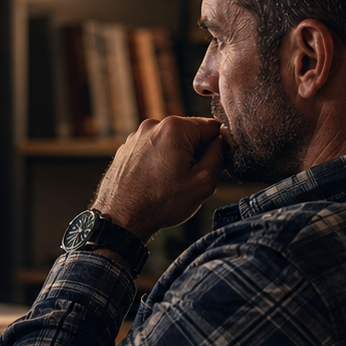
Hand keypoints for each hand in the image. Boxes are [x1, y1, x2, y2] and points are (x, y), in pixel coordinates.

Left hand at [91, 117, 226, 240]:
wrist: (121, 219)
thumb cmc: (160, 203)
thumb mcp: (204, 181)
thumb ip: (220, 154)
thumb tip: (224, 140)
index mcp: (174, 128)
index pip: (212, 127)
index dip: (221, 145)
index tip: (220, 163)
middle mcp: (152, 126)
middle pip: (190, 133)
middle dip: (199, 152)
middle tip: (199, 178)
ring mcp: (136, 137)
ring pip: (171, 142)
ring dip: (180, 158)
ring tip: (176, 183)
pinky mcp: (126, 149)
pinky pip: (154, 150)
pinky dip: (162, 162)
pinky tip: (160, 182)